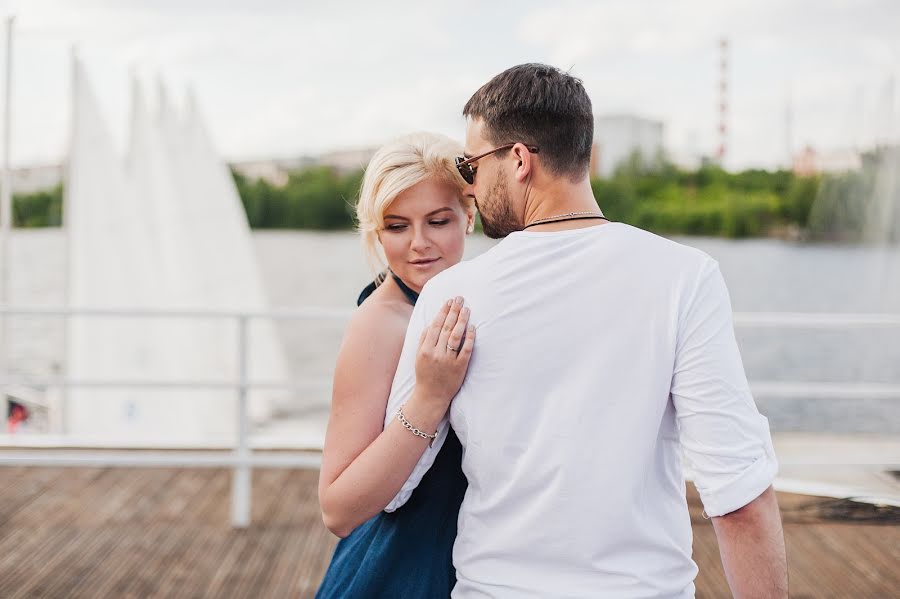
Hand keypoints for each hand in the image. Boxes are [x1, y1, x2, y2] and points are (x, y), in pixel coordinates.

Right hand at [413, 296, 474, 411]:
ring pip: (455, 336)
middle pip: (445, 328)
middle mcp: (436, 353)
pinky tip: (472, 327)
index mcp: (425, 349)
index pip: (435, 325)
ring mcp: (448, 360)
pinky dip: (469, 338)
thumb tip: (430, 324)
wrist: (430, 396)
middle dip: (453, 311)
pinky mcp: (459, 368)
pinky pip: (466, 350)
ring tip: (466, 309)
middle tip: (460, 299)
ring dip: (461, 321)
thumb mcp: (418, 357)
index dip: (442, 312)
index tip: (448, 301)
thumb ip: (423, 340)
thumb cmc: (425, 375)